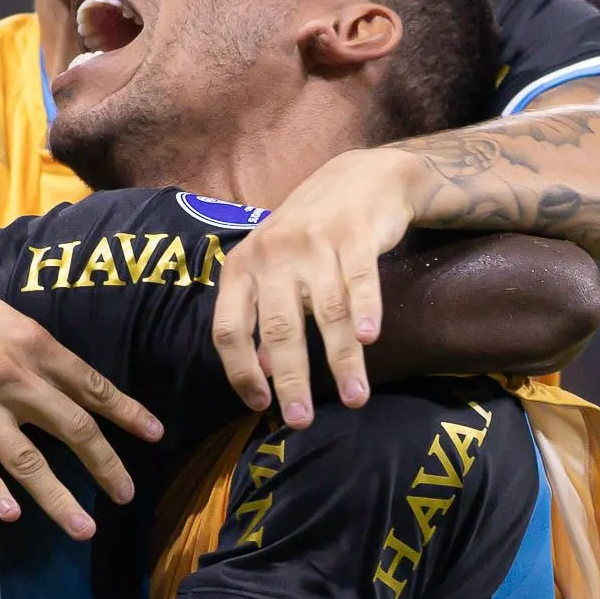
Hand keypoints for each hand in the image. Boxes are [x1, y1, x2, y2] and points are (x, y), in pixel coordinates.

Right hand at [0, 259, 160, 538]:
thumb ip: (33, 348)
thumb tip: (69, 378)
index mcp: (31, 343)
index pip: (91, 385)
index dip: (127, 413)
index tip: (155, 435)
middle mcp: (11, 375)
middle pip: (72, 428)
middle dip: (106, 465)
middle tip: (127, 495)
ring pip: (28, 459)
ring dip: (59, 499)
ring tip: (84, 528)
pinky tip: (13, 516)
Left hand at [212, 147, 423, 424]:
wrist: (359, 178)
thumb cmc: (308, 236)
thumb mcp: (272, 268)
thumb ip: (261, 314)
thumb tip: (262, 371)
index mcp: (241, 266)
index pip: (228, 328)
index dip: (240, 371)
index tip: (261, 405)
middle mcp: (271, 253)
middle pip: (278, 327)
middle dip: (291, 379)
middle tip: (301, 420)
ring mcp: (313, 242)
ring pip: (326, 312)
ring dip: (342, 360)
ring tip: (355, 398)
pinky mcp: (353, 233)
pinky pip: (359, 280)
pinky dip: (365, 311)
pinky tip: (370, 341)